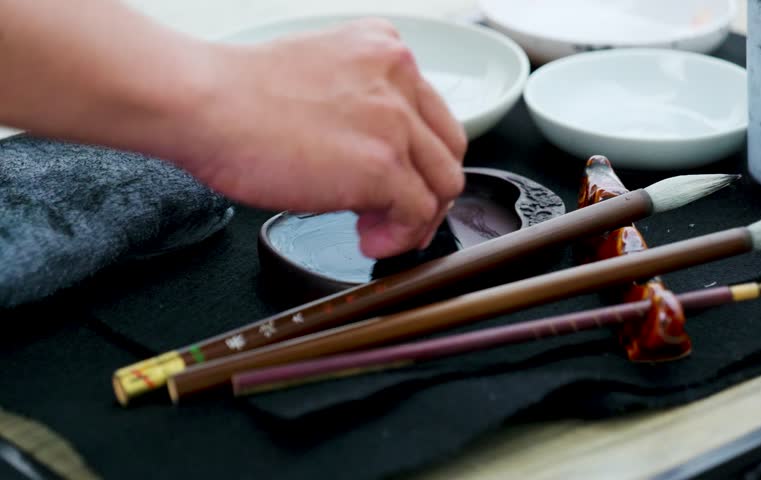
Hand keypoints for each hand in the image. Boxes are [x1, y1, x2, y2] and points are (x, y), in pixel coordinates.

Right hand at [185, 18, 467, 257]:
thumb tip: (370, 154)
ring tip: (376, 231)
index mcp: (383, 49)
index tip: (396, 182)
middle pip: (448, 148)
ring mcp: (394, 121)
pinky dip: (400, 236)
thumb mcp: (319, 74)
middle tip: (394, 214)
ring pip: (444, 183)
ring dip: (415, 217)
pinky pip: (418, 213)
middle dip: (427, 189)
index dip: (418, 158)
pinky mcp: (382, 165)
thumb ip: (359, 102)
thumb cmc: (236, 94)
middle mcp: (399, 77)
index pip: (431, 113)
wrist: (203, 102)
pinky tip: (368, 240)